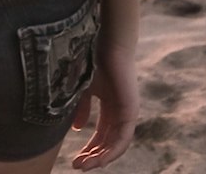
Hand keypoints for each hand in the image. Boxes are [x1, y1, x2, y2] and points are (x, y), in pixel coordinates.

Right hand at [70, 40, 138, 168]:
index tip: (74, 159)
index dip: (88, 148)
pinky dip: (112, 151)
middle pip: (107, 142)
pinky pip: (123, 139)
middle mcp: (120, 112)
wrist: (108, 43)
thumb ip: (81, 108)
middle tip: (77, 166)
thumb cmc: (94, 60)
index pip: (101, 134)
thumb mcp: (83, 88)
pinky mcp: (131, 112)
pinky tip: (100, 159)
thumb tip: (77, 129)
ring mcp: (127, 112)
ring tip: (84, 166)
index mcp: (110, 106)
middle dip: (92, 156)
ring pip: (115, 144)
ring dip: (100, 157)